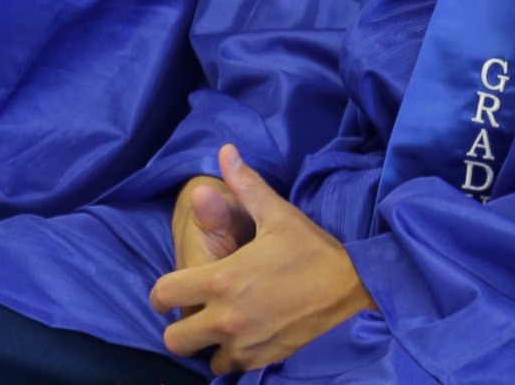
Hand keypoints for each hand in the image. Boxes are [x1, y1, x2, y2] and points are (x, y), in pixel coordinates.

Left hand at [150, 146, 374, 374]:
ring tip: (219, 325)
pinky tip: (242, 337)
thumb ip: (244, 185)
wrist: (352, 287)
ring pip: (203, 358)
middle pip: (174, 339)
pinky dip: (231, 356)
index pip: (164, 294)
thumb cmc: (310, 249)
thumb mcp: (276, 213)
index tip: (171, 290)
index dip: (161, 293)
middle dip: (178, 325)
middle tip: (193, 311)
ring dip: (207, 344)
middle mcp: (226, 318)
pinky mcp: (264, 360)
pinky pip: (231, 369)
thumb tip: (225, 151)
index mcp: (221, 280)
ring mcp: (245, 343)